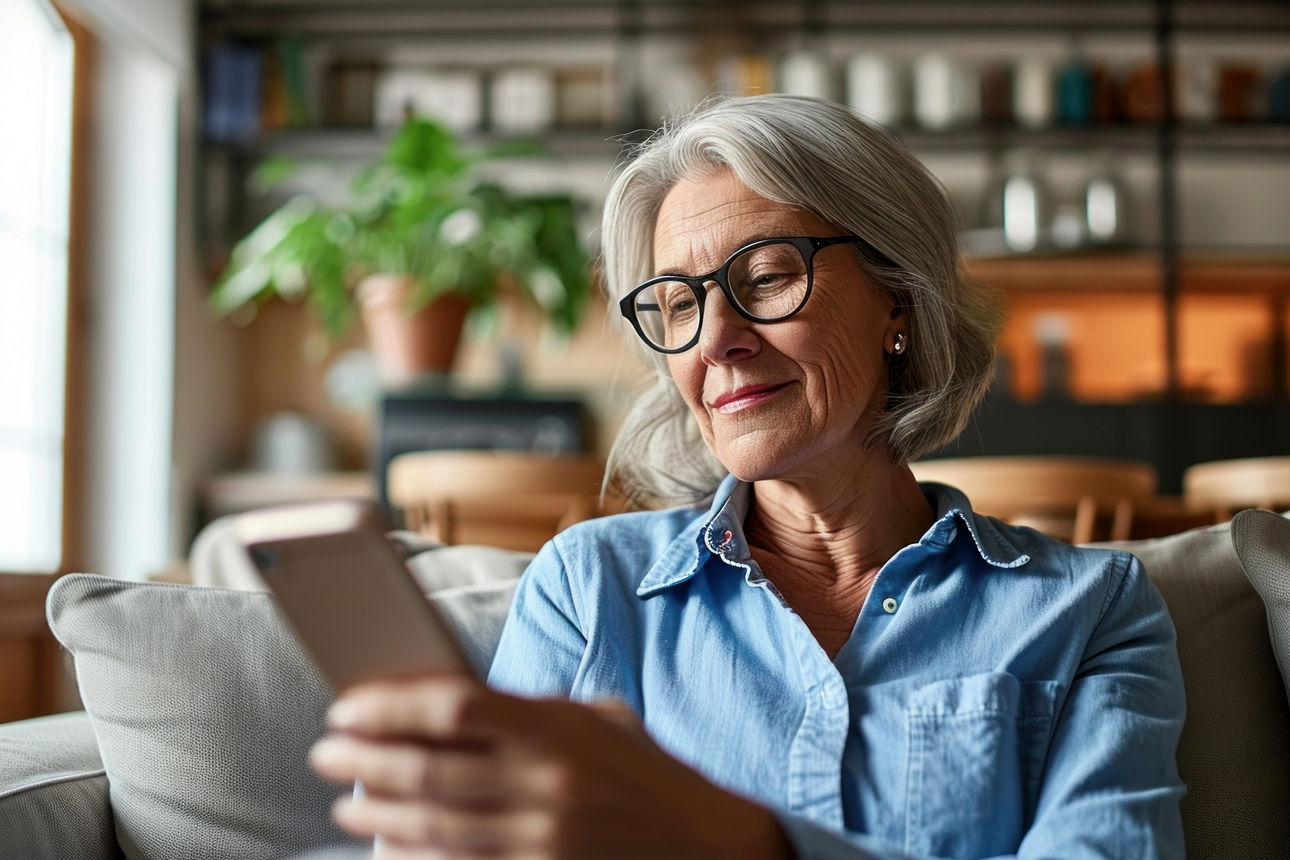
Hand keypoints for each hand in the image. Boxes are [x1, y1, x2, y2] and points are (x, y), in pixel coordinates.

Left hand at [309, 675, 793, 859]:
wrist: (708, 845)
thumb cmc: (645, 773)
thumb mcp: (597, 722)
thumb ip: (528, 711)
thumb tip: (440, 704)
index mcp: (559, 728)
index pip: (454, 705)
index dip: (390, 704)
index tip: (347, 704)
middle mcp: (547, 783)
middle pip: (428, 767)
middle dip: (362, 760)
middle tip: (325, 752)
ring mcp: (542, 840)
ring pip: (431, 824)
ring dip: (374, 814)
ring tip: (345, 802)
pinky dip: (412, 857)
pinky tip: (387, 846)